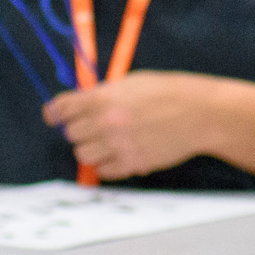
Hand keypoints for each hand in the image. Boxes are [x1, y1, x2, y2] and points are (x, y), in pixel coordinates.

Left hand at [42, 72, 218, 180]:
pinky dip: (106, 165)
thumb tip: (80, 105)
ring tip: (106, 141)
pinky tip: (118, 154)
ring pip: (83, 155)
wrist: (200, 113)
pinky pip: (103, 171)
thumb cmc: (168, 92)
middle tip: (92, 126)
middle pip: (71, 134)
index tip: (53, 117)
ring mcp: (118, 145)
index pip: (62, 108)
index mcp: (103, 98)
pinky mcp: (132, 163)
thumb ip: (103, 94)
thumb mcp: (130, 83)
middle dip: (78, 130)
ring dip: (90, 149)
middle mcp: (106, 122)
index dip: (55, 112)